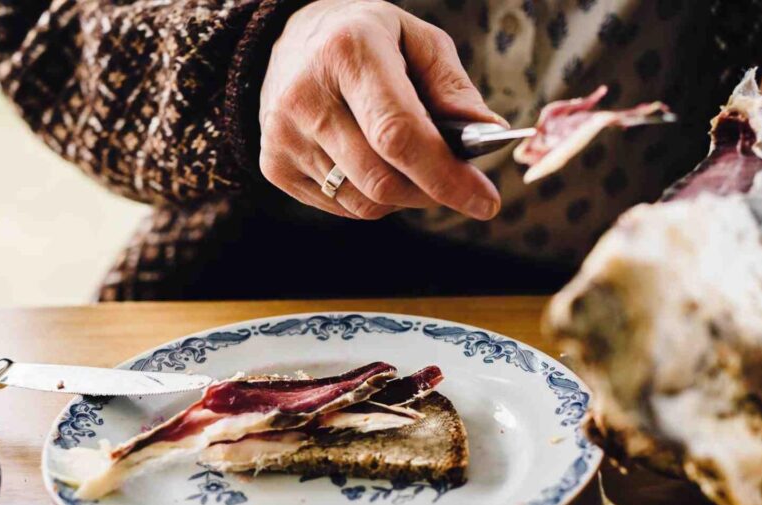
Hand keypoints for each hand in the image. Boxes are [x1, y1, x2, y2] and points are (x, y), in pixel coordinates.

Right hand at [258, 0, 503, 219]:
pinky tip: (372, 164)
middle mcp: (307, 96)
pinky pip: (340, 207)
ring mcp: (283, 135)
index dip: (445, 175)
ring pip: (363, 202)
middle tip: (457, 184)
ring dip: (404, 197)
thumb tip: (487, 135)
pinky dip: (371, 198)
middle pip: (382, 180)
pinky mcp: (273, 165)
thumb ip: (453, 87)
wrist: (287, 42)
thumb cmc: (365, 41)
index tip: (485, 202)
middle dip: (432, 192)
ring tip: (410, 164)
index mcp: (348, 52)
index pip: (399, 134)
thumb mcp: (416, 40)